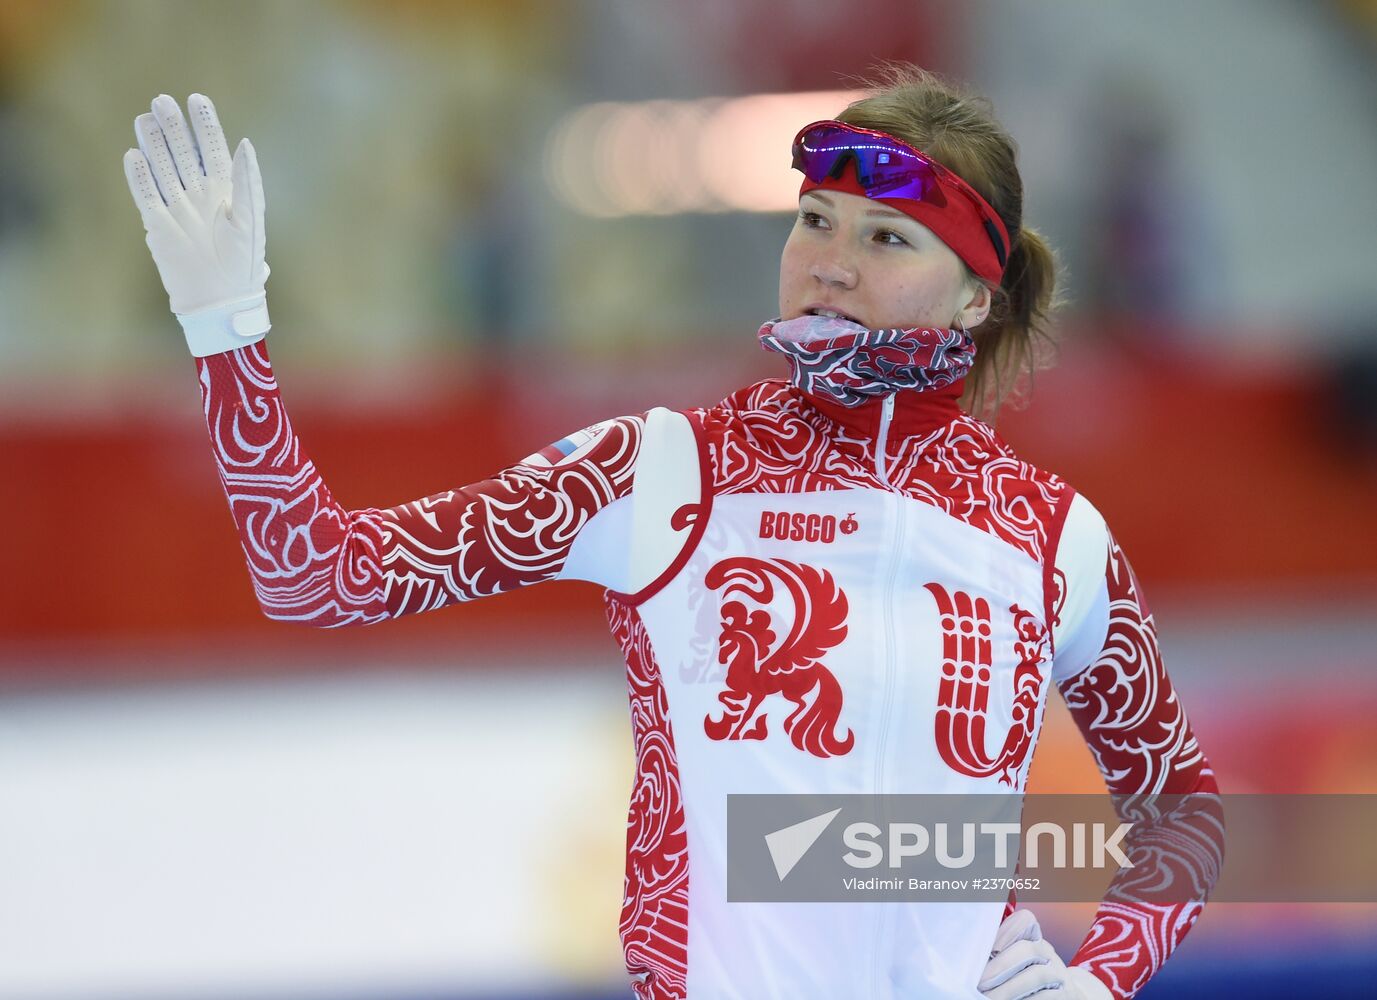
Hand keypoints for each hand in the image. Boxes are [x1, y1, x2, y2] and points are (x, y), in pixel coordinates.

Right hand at [123, 93, 270, 356]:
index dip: (205, 125)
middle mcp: (200, 196)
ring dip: (154, 144)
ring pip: (162, 168)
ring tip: (145, 118)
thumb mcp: (250, 219)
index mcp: (226, 192)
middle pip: (183, 153)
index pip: (213, 150)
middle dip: (174, 127)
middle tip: (162, 101)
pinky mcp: (158, 225)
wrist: (220, 299)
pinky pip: (146, 195)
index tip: (196, 99)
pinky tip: (133, 155)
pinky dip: (139, 176)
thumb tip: (245, 144)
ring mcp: (178, 208)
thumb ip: (247, 181)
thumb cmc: (243, 263)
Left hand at [978, 908, 1112, 999]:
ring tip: (989, 998)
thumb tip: (972, 964)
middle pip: (1026, 950)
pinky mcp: (1064, 995)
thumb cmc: (1026, 976)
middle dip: (1000, 966)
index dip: (1005, 932)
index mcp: (1033, 937)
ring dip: (1009, 988)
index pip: (1024, 921)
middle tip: (980, 983)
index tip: (987, 950)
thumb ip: (1000, 955)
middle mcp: (1047, 952)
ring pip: (1036, 974)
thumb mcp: (1017, 961)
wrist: (1064, 994)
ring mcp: (1058, 973)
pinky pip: (1045, 997)